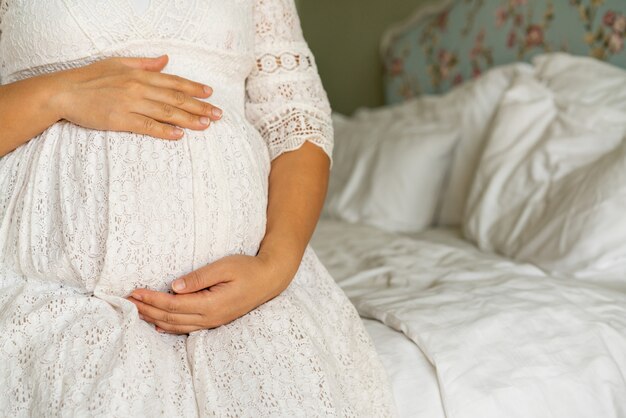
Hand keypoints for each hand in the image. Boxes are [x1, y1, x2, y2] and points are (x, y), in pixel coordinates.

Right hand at [51, 54, 222, 139]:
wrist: (63, 92)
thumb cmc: (89, 78)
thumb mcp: (118, 63)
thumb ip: (145, 63)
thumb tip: (166, 60)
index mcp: (139, 74)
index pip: (173, 81)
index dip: (193, 88)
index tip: (210, 94)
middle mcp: (138, 88)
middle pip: (175, 99)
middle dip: (199, 107)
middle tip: (218, 114)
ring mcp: (130, 104)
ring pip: (166, 112)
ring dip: (188, 120)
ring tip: (206, 125)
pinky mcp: (120, 120)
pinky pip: (147, 126)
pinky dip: (164, 131)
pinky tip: (179, 135)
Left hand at [125, 254, 292, 333]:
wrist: (269, 279)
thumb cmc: (247, 269)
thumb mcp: (224, 267)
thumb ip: (199, 277)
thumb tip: (173, 286)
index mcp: (211, 304)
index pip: (173, 305)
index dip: (151, 299)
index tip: (134, 292)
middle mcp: (210, 317)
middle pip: (170, 317)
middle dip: (147, 309)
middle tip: (126, 301)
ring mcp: (212, 322)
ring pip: (176, 326)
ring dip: (154, 318)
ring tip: (136, 311)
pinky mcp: (214, 320)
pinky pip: (187, 328)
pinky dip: (169, 327)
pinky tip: (159, 324)